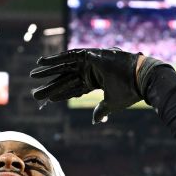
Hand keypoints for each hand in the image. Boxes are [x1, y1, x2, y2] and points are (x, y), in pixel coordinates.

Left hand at [30, 48, 148, 123]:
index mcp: (95, 80)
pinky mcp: (89, 55)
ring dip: (48, 70)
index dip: (60, 94)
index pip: (73, 88)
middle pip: (65, 78)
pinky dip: (55, 59)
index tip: (46, 99)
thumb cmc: (130, 91)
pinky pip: (68, 57)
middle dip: (50, 83)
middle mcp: (90, 70)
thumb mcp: (112, 103)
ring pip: (64, 67)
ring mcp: (89, 62)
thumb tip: (97, 120)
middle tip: (35, 90)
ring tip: (33, 75)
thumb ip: (102, 110)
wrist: (142, 78)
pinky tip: (41, 62)